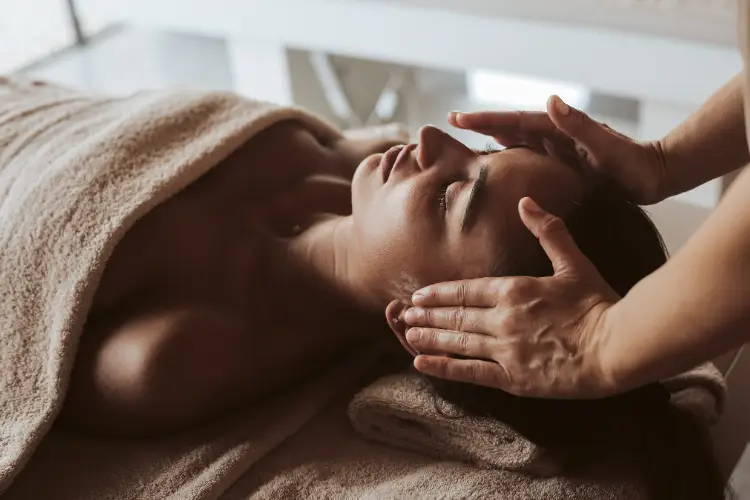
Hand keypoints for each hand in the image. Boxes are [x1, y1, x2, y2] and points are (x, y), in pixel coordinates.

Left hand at [403, 197, 620, 398]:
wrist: (619, 347)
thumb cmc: (598, 304)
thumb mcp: (574, 262)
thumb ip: (547, 231)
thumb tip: (526, 201)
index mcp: (513, 290)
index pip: (464, 290)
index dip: (438, 293)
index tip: (418, 294)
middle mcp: (502, 319)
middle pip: (454, 316)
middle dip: (426, 315)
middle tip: (403, 314)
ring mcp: (505, 349)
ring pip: (457, 341)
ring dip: (428, 337)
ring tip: (406, 333)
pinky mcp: (513, 377)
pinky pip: (470, 372)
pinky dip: (443, 367)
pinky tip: (420, 363)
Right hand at [450, 96, 667, 204]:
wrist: (654, 177)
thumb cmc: (633, 165)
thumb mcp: (606, 146)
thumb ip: (579, 125)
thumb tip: (550, 100)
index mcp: (560, 128)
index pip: (515, 120)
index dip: (486, 120)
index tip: (458, 119)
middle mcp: (555, 136)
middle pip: (510, 128)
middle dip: (481, 125)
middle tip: (451, 125)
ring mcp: (558, 150)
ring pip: (516, 143)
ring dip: (491, 140)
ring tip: (464, 143)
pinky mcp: (563, 165)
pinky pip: (529, 160)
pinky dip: (510, 159)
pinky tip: (498, 166)